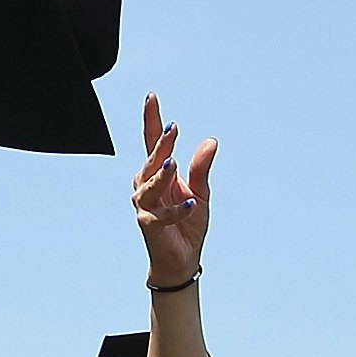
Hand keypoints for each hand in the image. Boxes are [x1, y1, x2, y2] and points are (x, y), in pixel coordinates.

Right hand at [132, 96, 215, 288]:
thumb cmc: (187, 223)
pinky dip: (176, 210)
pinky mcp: (149, 225)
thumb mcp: (200, 192)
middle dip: (160, 144)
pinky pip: (161, 215)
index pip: (152, 142)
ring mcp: (145, 206)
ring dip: (161, 174)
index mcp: (158, 174)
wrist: (181, 259)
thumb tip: (210, 141)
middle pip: (151, 160)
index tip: (152, 97)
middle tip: (173, 128)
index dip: (152, 120)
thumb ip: (201, 168)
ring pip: (149, 185)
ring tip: (173, 162)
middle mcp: (146, 186)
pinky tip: (190, 203)